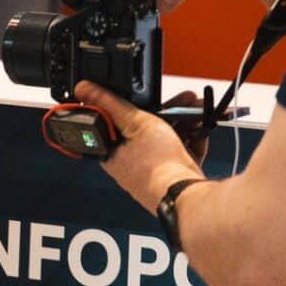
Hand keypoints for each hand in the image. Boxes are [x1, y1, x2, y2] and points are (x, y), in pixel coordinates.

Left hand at [75, 80, 205, 212]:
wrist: (188, 196)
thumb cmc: (158, 167)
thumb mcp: (135, 123)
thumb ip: (112, 104)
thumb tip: (84, 89)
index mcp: (111, 153)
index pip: (116, 122)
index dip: (131, 106)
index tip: (144, 97)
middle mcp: (130, 165)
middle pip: (146, 128)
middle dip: (167, 111)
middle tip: (181, 101)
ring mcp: (154, 171)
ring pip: (168, 138)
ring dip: (184, 122)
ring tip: (197, 110)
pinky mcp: (175, 176)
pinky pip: (183, 152)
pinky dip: (193, 139)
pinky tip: (201, 128)